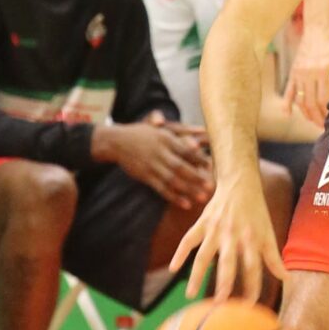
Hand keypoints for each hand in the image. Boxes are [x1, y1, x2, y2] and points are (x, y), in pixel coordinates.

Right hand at [96, 112, 213, 210]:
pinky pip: (161, 189)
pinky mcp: (145, 176)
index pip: (185, 150)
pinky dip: (174, 197)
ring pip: (172, 180)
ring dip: (188, 190)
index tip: (212, 166)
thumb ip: (179, 130)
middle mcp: (159, 153)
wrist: (116, 142)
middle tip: (211, 186)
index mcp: (165, 139)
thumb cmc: (141, 133)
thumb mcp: (158, 126)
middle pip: (180, 167)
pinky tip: (185, 203)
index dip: (198, 158)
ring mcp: (152, 166)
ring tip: (202, 198)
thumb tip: (201, 130)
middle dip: (197, 177)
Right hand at [172, 168, 286, 303]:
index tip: (249, 305)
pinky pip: (188, 239)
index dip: (252, 286)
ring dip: (197, 274)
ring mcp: (215, 229)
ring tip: (191, 295)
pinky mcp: (202, 223)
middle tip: (219, 303)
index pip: (253, 267)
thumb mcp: (268, 232)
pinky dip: (180, 253)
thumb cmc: (256, 212)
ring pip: (204, 254)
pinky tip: (173, 268)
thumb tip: (287, 280)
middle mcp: (233, 235)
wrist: (240, 184)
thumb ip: (274, 258)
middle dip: (223, 282)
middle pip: (227, 262)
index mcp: (251, 239)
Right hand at [284, 19, 328, 126]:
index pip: (324, 99)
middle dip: (318, 118)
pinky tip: (287, 114)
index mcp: (324, 70)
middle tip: (324, 127)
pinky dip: (287, 102)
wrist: (319, 25)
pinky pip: (289, 89)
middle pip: (312, 103)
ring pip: (301, 99)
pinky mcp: (294, 70)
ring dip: (306, 114)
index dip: (328, 113)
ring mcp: (300, 73)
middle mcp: (310, 74)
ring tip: (313, 122)